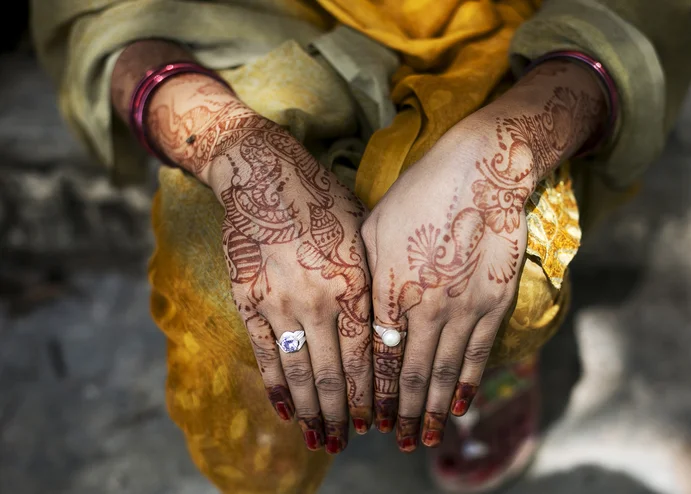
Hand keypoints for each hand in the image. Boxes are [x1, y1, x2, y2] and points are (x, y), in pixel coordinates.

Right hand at [146, 75, 372, 454]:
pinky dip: (275, 384)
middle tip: (345, 442)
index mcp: (351, 284)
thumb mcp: (362, 235)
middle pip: (331, 374)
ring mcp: (277, 303)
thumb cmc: (321, 200)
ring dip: (310, 410)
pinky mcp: (246, 300)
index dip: (368, 395)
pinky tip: (285, 408)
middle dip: (340, 414)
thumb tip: (382, 332)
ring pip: (297, 371)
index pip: (363, 357)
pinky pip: (262, 353)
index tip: (373, 421)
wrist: (262, 174)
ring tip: (318, 438)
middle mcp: (317, 300)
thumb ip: (370, 285)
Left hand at [362, 60, 605, 451]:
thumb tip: (359, 315)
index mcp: (388, 290)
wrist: (481, 171)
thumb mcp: (374, 227)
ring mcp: (461, 309)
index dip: (371, 394)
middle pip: (408, 375)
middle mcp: (423, 308)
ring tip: (425, 438)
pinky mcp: (493, 304)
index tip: (366, 417)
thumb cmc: (420, 194)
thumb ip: (365, 276)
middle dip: (399, 414)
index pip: (376, 359)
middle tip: (396, 440)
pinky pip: (477, 355)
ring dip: (432, 410)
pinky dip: (466, 385)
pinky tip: (460, 408)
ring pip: (442, 374)